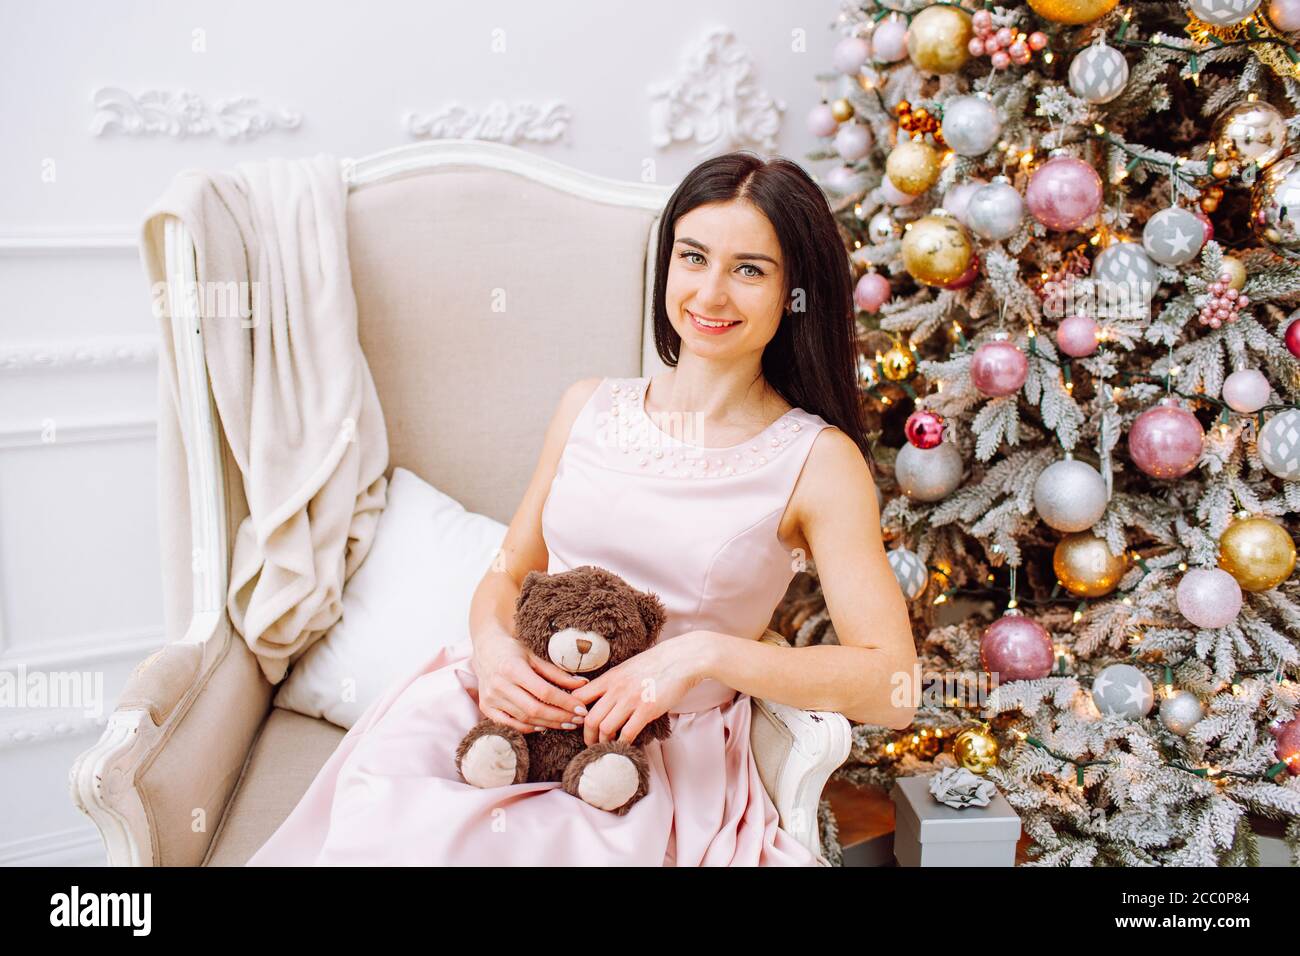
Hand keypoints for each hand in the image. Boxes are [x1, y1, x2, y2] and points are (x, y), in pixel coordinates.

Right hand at [470, 630, 590, 733]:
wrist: (486, 649)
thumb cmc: (513, 650)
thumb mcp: (535, 657)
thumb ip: (557, 674)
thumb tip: (582, 685)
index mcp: (512, 668)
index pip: (544, 692)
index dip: (565, 703)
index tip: (581, 708)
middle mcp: (499, 685)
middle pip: (535, 709)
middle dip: (560, 717)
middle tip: (578, 720)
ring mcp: (490, 699)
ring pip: (524, 719)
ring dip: (548, 724)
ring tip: (567, 724)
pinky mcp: (485, 708)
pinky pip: (509, 725)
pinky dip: (528, 728)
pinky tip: (544, 726)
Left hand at [571, 631, 711, 745]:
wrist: (682, 659)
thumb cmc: (656, 662)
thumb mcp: (627, 667)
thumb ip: (613, 681)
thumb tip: (600, 695)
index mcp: (610, 677)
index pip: (579, 696)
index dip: (574, 712)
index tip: (578, 721)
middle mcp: (616, 689)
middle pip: (589, 718)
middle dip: (587, 735)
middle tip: (591, 742)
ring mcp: (631, 700)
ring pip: (605, 728)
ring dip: (603, 742)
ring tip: (607, 746)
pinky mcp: (647, 710)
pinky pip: (627, 733)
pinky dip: (623, 743)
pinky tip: (625, 745)